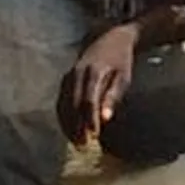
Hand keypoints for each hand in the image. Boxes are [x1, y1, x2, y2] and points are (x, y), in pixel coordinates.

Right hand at [59, 24, 141, 144]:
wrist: (111, 38)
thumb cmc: (121, 61)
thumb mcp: (123, 77)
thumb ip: (113, 97)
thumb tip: (106, 118)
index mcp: (92, 72)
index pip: (88, 100)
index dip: (90, 119)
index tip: (95, 136)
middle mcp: (76, 73)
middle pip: (72, 105)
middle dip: (76, 126)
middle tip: (83, 146)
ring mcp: (68, 76)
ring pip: (63, 104)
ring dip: (68, 125)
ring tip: (76, 142)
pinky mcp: (65, 80)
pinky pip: (61, 101)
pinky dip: (64, 117)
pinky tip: (70, 130)